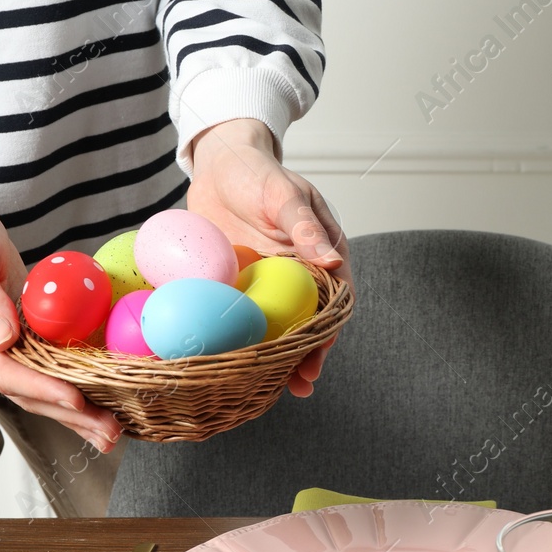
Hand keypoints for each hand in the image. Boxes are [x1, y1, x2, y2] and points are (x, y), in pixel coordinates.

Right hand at [0, 191, 120, 451]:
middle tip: (108, 431)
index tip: (75, 398)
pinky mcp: (19, 352)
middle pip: (25, 394)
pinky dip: (74, 399)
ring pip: (38, 395)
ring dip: (76, 417)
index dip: (41, 388)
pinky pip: (47, 380)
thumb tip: (4, 340)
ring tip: (112, 434)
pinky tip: (102, 413)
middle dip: (68, 414)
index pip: (3, 371)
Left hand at [187, 118, 345, 396]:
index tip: (320, 355)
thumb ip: (306, 228)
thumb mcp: (285, 195)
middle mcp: (296, 277)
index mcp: (320, 257)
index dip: (328, 331)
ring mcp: (265, 285)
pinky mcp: (235, 286)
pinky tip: (225, 361)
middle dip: (304, 356)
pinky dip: (234, 338)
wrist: (218, 164)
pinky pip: (236, 316)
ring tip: (268, 388)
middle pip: (306, 323)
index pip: (333, 302)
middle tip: (300, 385)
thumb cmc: (259, 173)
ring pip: (273, 327)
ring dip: (273, 357)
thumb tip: (333, 263)